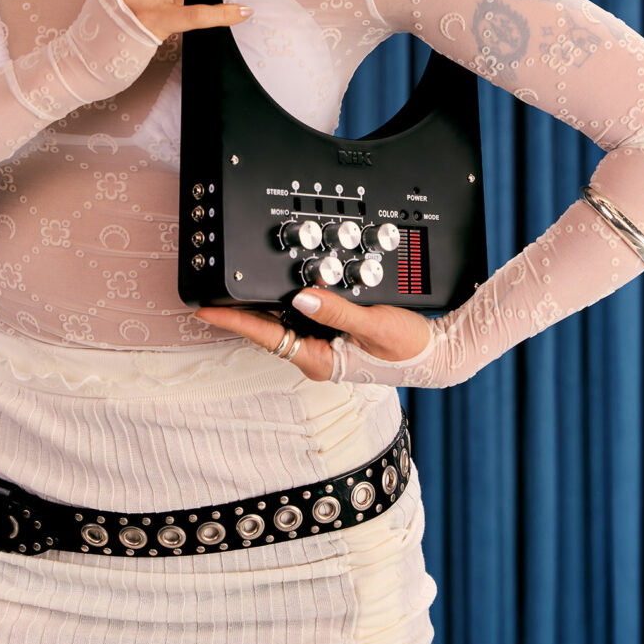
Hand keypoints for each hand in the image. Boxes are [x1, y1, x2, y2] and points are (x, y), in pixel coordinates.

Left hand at [194, 288, 432, 380]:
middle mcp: (317, 355)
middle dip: (240, 312)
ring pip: (285, 322)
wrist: (437, 354)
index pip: (266, 337)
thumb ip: (337, 310)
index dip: (233, 322)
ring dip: (264, 305)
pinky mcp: (334, 336)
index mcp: (320, 359)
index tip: (206, 310)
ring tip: (236, 284)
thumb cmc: (409, 348)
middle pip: (268, 329)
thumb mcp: (373, 324)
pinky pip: (304, 317)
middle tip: (211, 289)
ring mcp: (325, 346)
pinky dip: (290, 301)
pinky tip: (284, 286)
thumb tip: (301, 297)